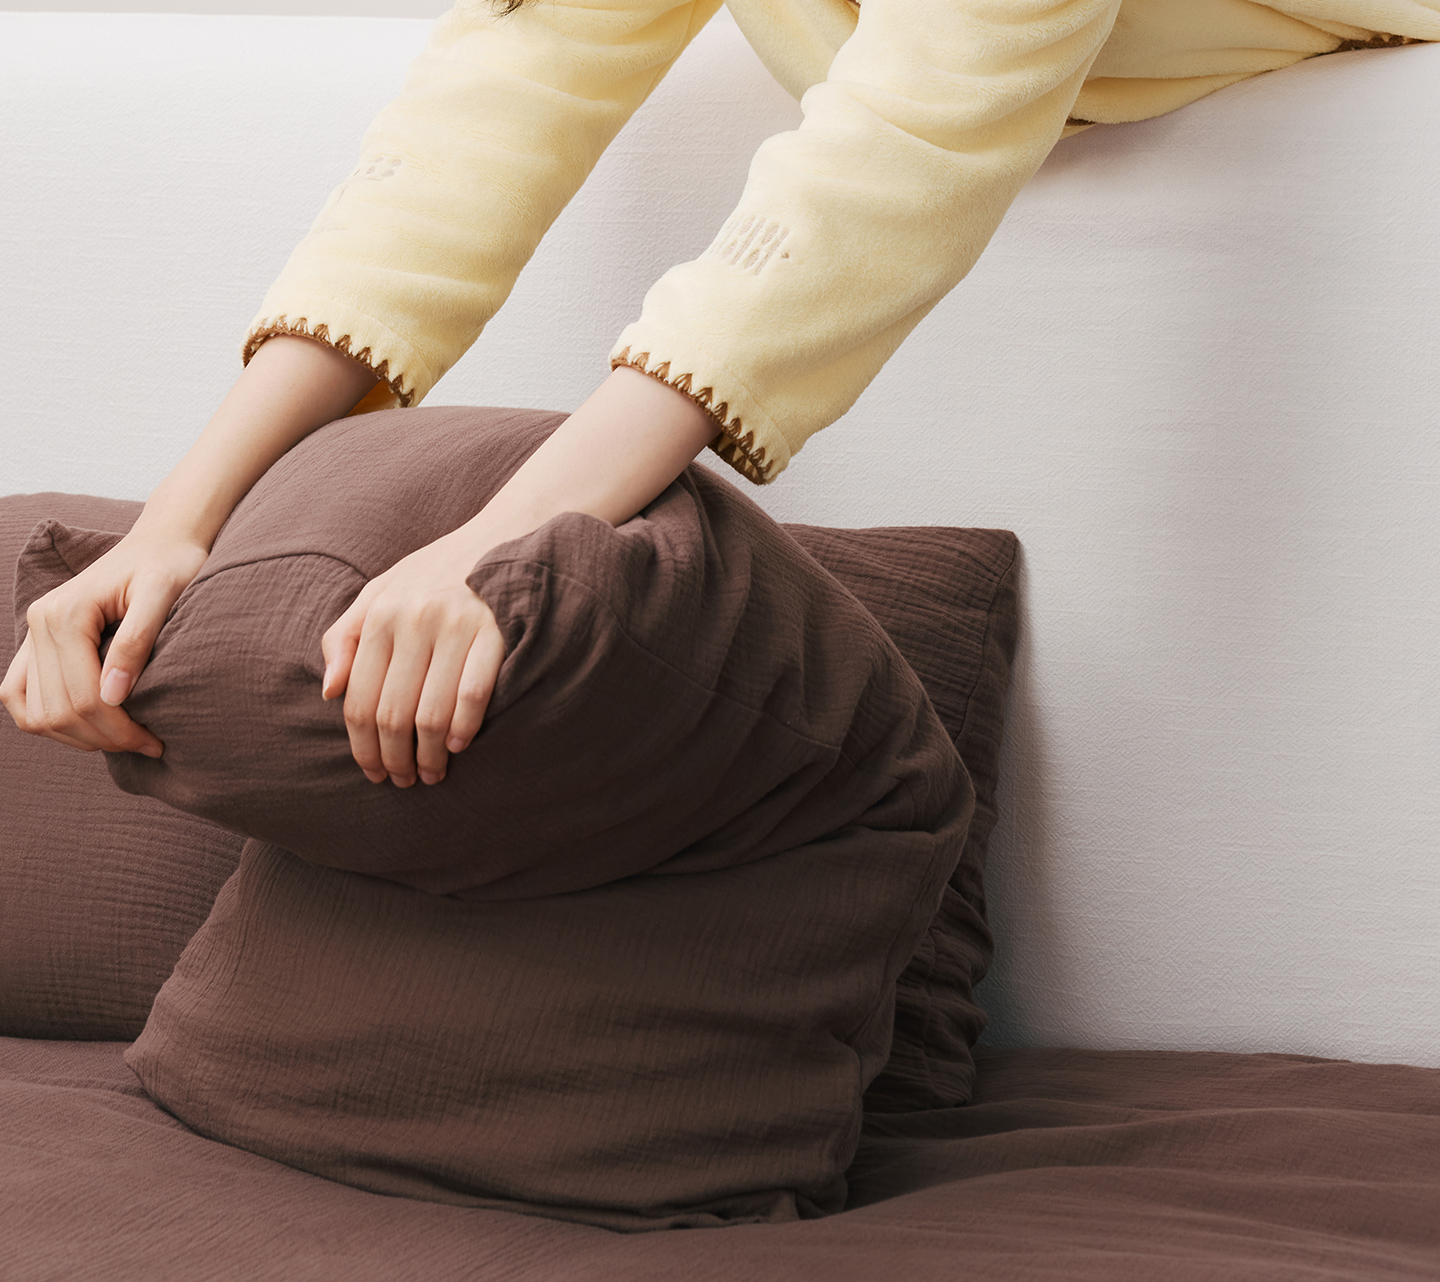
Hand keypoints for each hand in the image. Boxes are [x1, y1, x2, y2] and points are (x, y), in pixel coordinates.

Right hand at [1, 531, 208, 754]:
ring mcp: (32, 634)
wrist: (159, 544)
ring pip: (34, 713)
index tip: (157, 743)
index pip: (83, 696)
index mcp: (65, 613)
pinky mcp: (36, 643)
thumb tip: (114, 695)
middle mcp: (38, 623)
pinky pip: (20, 697)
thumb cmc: (169, 565)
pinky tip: (90, 727)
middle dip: (104, 738)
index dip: (119, 729)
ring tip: (122, 738)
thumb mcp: (164, 594)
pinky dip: (49, 721)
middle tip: (147, 744)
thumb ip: (137, 640)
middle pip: (58, 711)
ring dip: (76, 737)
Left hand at [320, 530, 505, 786]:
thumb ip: (345, 637)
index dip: (362, 746)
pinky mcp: (496, 631)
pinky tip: (459, 745)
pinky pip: (474, 693)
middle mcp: (413, 619)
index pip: (359, 699)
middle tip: (404, 781)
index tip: (373, 772)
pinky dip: (464, 727)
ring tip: (431, 773)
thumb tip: (328, 692)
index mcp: (379, 614)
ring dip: (429, 754)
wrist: (504, 533)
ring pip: (431, 712)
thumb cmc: (436, 572)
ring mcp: (456, 625)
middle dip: (394, 758)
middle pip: (391, 713)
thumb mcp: (380, 592)